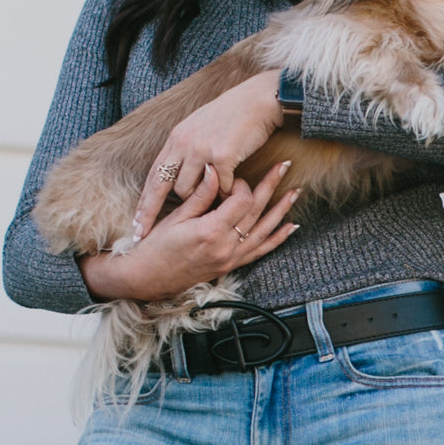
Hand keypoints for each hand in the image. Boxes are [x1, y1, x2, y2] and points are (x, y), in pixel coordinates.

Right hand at [80, 160, 297, 301]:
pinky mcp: (232, 265)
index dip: (241, 185)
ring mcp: (231, 258)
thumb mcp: (176, 217)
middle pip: (256, 211)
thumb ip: (200, 195)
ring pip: (264, 230)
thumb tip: (215, 168)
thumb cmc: (156, 247)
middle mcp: (226, 246)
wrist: (147, 279)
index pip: (241, 201)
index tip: (232, 178)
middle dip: (271, 185)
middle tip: (284, 165)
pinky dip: (278, 238)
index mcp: (211, 231)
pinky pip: (261, 251)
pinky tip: (291, 226)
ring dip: (282, 209)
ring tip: (296, 191)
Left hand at [135, 70, 284, 238]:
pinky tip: (234, 192)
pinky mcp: (223, 156)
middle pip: (166, 188)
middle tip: (145, 234)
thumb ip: (186, 148)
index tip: (136, 223)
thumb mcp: (200, 126)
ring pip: (192, 191)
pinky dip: (227, 193)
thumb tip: (178, 171)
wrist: (259, 100)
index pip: (154, 176)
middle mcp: (184, 144)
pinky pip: (221, 187)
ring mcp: (202, 150)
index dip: (144, 202)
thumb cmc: (234, 114)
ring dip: (202, 200)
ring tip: (210, 204)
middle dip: (153, 213)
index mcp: (177, 137)